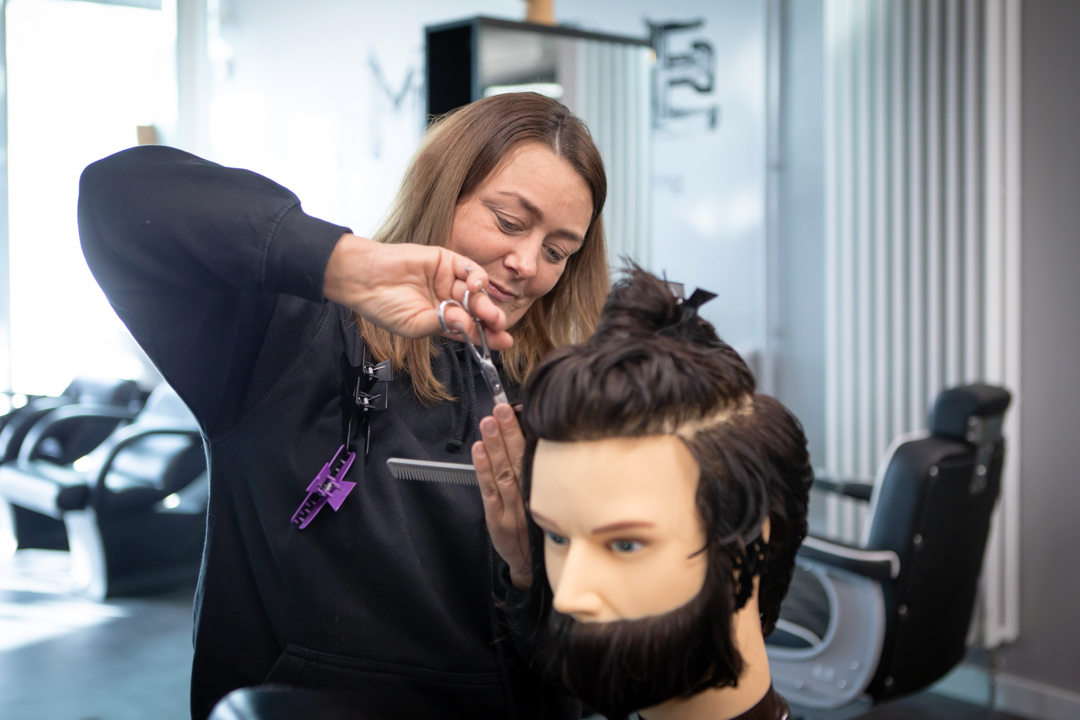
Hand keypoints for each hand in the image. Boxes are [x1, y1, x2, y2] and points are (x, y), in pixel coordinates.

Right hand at [323, 233, 511, 349]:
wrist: (365, 279)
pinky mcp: (445, 260)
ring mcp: (447, 280)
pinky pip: (467, 268)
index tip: (504, 342)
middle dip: (490, 319)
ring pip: (475, 291)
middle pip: (477, 311)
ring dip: (484, 301)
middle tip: (497, 325)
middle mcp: (447, 300)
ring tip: (488, 312)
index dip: (489, 336)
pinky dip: (476, 276)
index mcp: (441, 320)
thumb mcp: (416, 325)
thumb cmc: (384, 306)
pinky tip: (476, 285)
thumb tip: (468, 327)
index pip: (471, 329)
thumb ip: (443, 325)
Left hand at [473, 403, 531, 589]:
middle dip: (509, 432)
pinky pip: (489, 491)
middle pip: (518, 459)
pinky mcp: (496, 519)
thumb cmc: (538, 530)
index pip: (534, 456)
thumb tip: (532, 441)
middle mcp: (528, 497)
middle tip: (501, 409)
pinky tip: (478, 451)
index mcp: (541, 490)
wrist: (531, 567)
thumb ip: (538, 476)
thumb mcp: (545, 502)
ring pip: (503, 471)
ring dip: (495, 445)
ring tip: (488, 422)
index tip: (517, 409)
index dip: (525, 432)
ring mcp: (511, 508)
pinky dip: (483, 470)